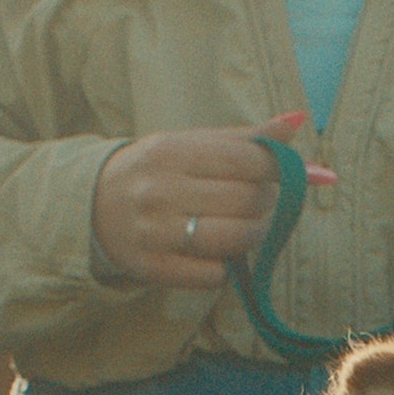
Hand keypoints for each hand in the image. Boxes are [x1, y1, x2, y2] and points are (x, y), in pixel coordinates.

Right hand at [91, 111, 332, 288]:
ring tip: (245, 227)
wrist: (93, 205)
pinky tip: (216, 253)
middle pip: (247, 201)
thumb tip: (299, 119)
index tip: (276, 175)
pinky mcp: (153, 267)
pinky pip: (214, 275)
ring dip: (254, 236)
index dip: (276, 170)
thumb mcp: (192, 144)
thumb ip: (247, 138)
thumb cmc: (157, 172)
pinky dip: (226, 267)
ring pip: (236, 240)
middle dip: (267, 203)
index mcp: (172, 150)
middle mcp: (161, 189)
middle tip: (258, 202)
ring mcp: (155, 231)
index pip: (246, 160)